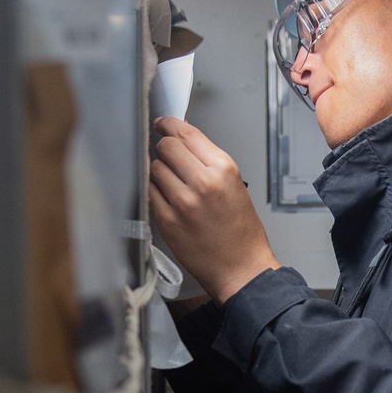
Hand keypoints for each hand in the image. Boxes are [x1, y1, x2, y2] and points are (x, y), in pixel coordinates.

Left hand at [149, 117, 279, 304]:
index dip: (169, 124)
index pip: (186, 133)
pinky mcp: (168, 220)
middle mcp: (203, 182)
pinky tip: (167, 199)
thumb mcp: (235, 185)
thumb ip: (208, 160)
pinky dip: (154, 192)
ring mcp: (183, 202)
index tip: (161, 124)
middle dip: (163, 149)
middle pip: (166, 147)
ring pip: (154, 168)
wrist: (242, 268)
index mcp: (223, 169)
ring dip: (158, 172)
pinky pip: (150, 193)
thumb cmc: (241, 232)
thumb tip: (183, 139)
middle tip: (167, 157)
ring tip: (172, 184)